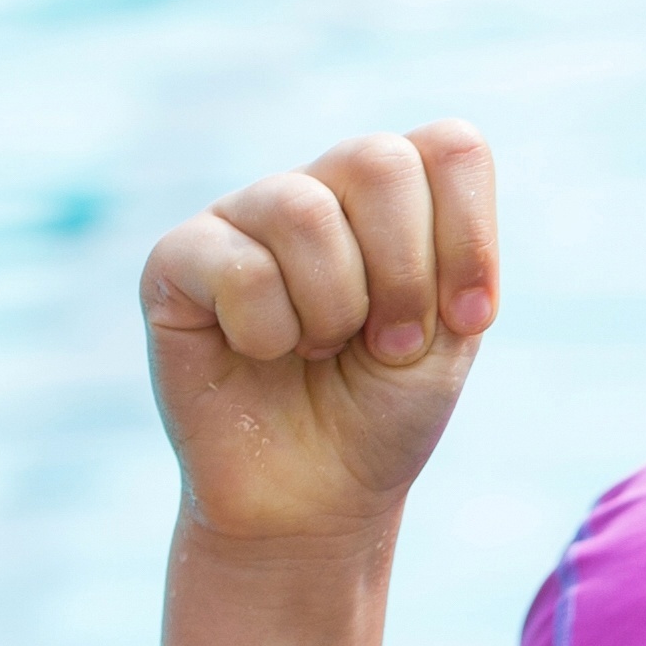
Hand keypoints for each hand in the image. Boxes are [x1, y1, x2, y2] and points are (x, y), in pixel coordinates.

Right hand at [141, 124, 500, 548]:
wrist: (314, 499)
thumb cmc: (379, 413)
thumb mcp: (447, 337)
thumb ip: (453, 249)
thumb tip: (441, 153)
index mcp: (392, 200)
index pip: (449, 147)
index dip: (469, 236)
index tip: (469, 319)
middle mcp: (316, 190)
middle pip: (378, 159)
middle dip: (405, 274)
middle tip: (390, 344)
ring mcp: (242, 217)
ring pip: (305, 213)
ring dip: (334, 310)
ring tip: (319, 352)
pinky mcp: (177, 259)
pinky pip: (239, 266)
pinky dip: (270, 332)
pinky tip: (261, 354)